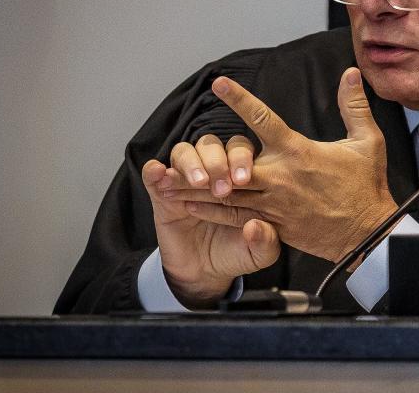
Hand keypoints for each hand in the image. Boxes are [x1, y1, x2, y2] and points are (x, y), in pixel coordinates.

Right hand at [141, 158, 279, 308]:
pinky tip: (159, 173)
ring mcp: (185, 181)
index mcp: (240, 177)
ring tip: (198, 184)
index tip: (243, 180)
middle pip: (212, 145)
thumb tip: (255, 227)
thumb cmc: (238, 252)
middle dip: (217, 162)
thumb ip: (266, 242)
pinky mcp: (161, 194)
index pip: (241, 150)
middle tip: (222, 189)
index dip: (242, 159)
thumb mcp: (260, 254)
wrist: (205, 273)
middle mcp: (212, 172)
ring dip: (191, 163)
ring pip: (184, 152)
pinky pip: (153, 173)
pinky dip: (154, 170)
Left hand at [167, 67, 398, 262]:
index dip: (238, 99)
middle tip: (172, 156)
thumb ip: (354, 106)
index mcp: (297, 151)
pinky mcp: (273, 224)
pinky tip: (188, 206)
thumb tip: (351, 74)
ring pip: (225, 194)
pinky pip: (234, 217)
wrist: (368, 234)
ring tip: (166, 184)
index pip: (262, 119)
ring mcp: (273, 203)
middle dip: (200, 161)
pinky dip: (209, 211)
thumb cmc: (366, 187)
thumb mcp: (367, 142)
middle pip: (230, 166)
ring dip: (195, 189)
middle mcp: (279, 176)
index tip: (218, 84)